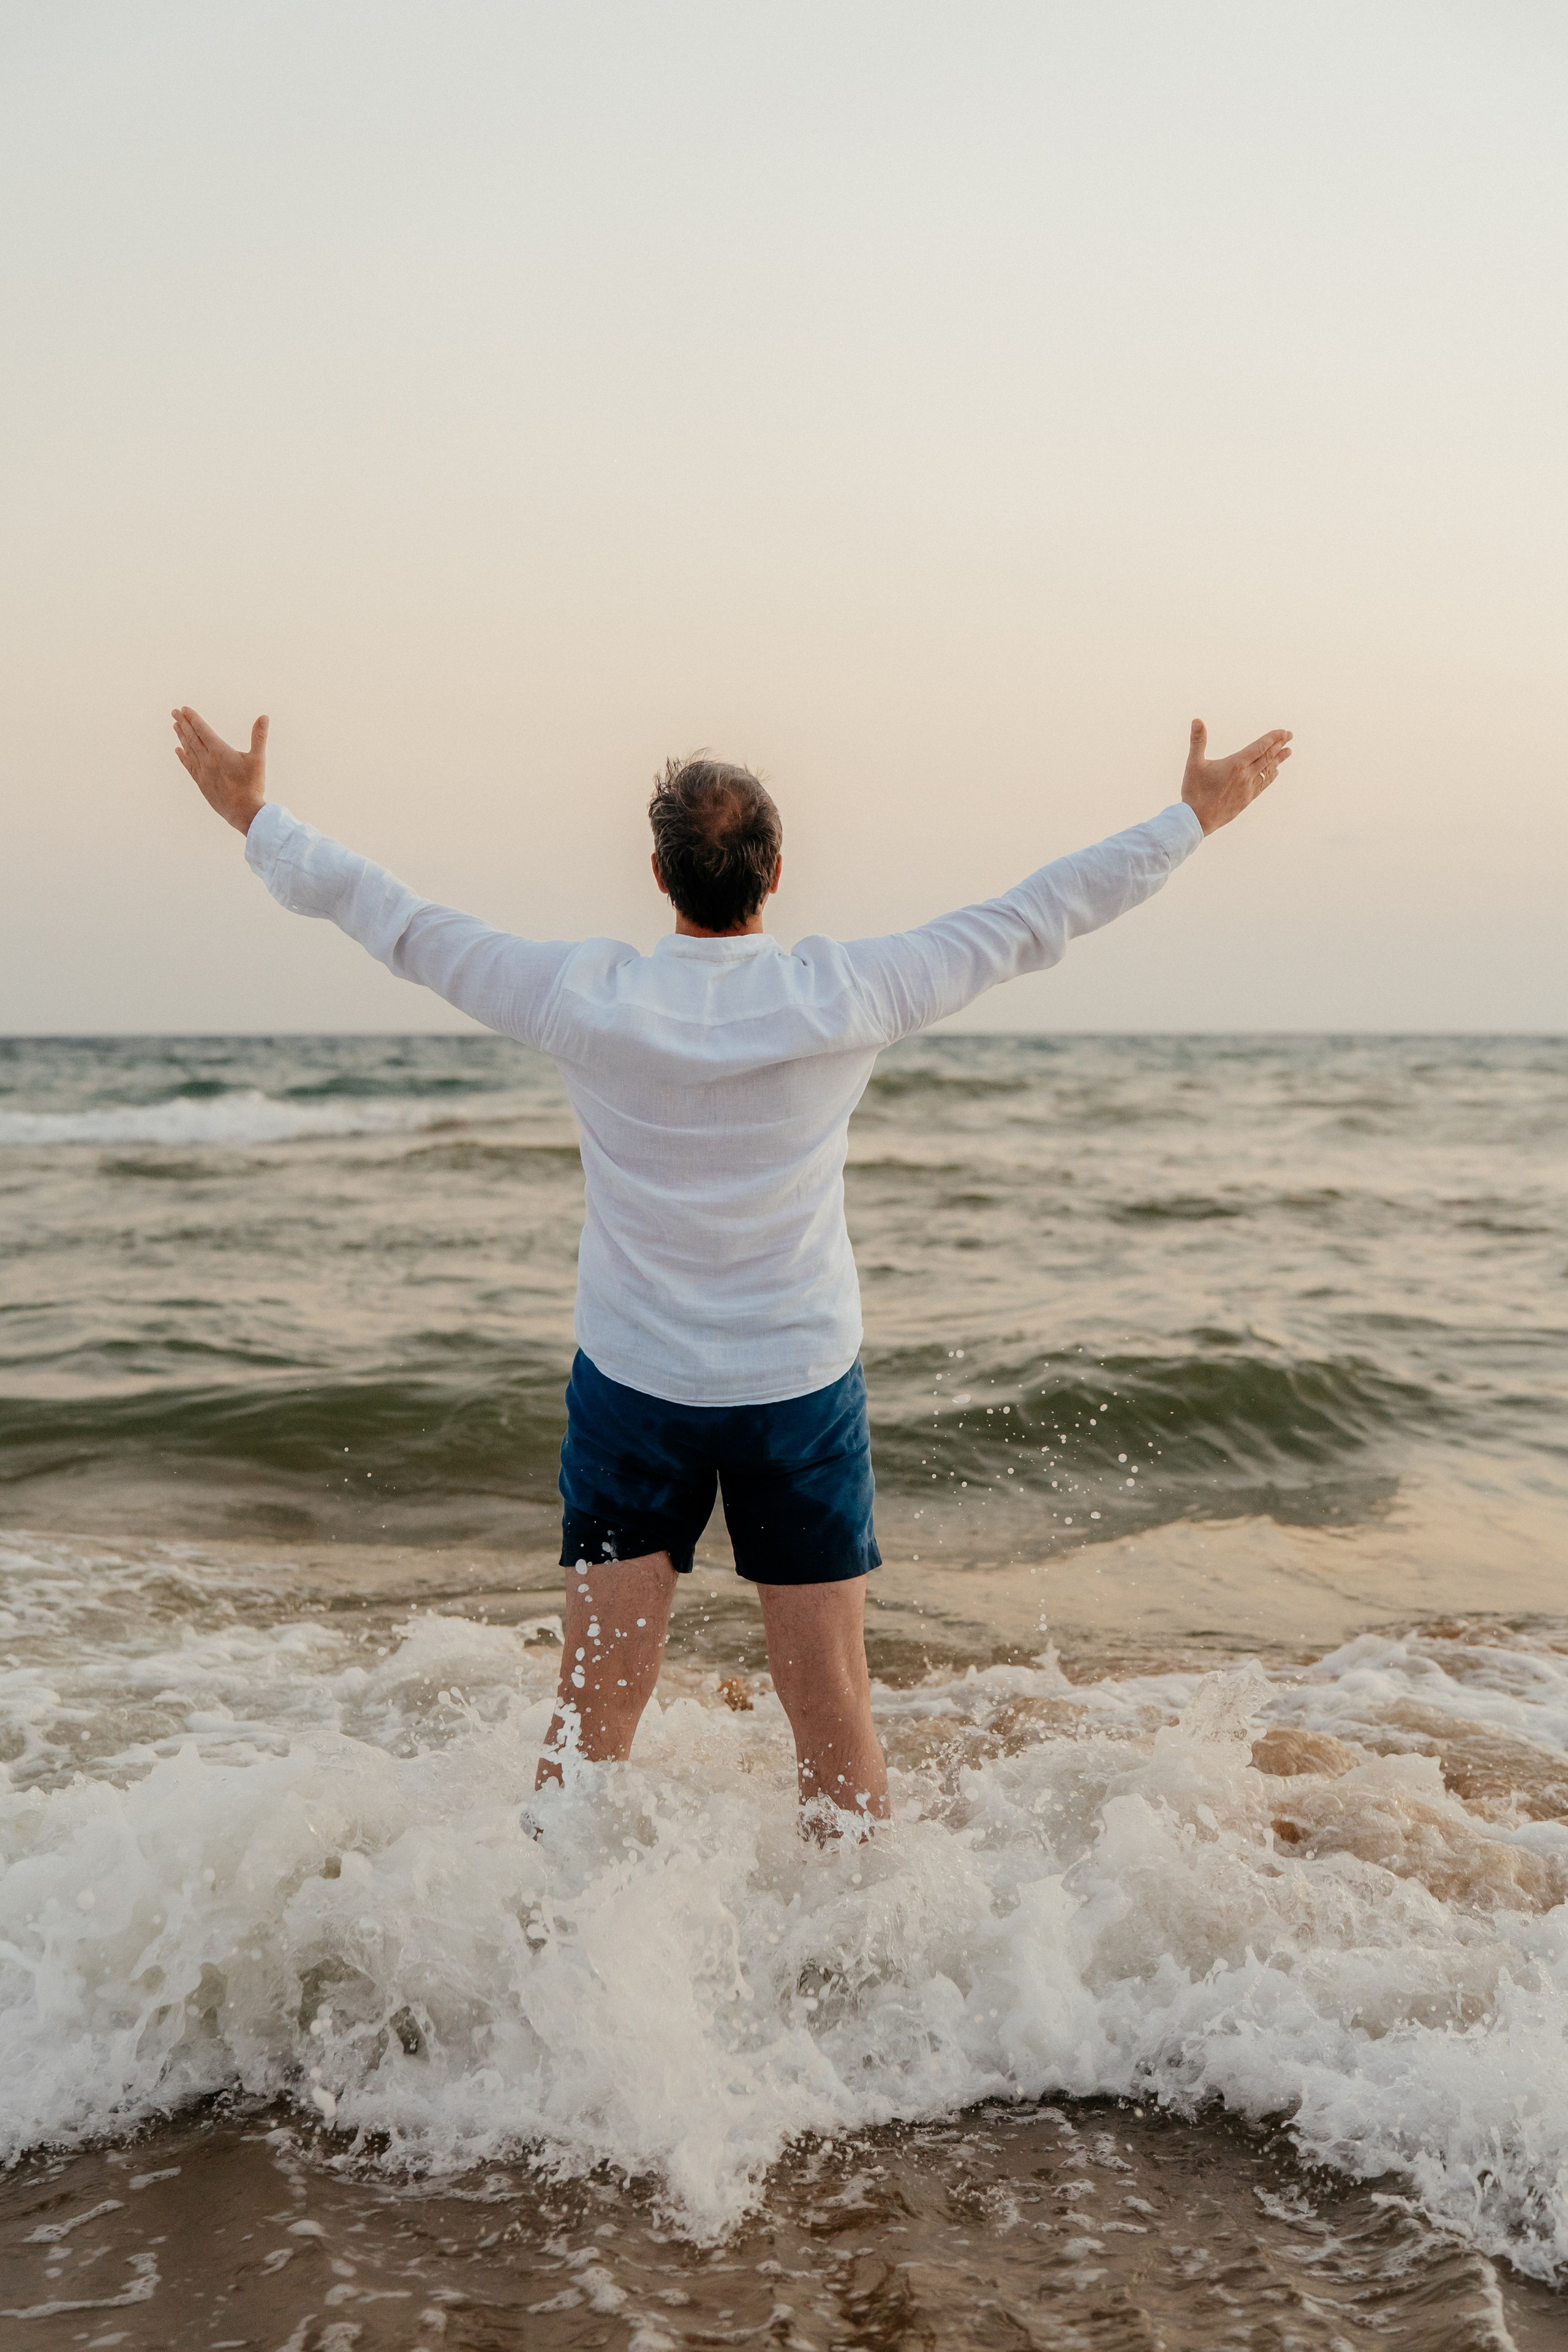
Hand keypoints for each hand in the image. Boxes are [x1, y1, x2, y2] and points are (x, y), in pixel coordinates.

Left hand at [171, 706, 268, 834]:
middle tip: (175, 712)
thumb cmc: (252, 785)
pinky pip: (189, 766)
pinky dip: (183, 756)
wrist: (243, 812)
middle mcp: (207, 760)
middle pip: (192, 737)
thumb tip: (264, 717)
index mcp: (219, 751)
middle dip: (183, 723)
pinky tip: (178, 750)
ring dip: (182, 737)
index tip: (184, 709)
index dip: (193, 718)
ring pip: (188, 750)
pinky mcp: (202, 783)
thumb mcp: (258, 759)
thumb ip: (259, 737)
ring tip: (175, 726)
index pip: (202, 730)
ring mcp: (203, 772)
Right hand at [1181, 719, 1291, 835]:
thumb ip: (1198, 741)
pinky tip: (1276, 772)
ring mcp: (1248, 788)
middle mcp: (1246, 775)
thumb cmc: (1194, 791)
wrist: (1198, 819)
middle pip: (1267, 757)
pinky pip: (1263, 784)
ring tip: (1288, 751)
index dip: (1273, 738)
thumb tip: (1197, 721)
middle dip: (1280, 745)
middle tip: (1290, 735)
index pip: (1259, 747)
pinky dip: (1271, 775)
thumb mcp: (1194, 764)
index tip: (1283, 732)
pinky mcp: (1247, 799)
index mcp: (1236, 764)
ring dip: (1279, 760)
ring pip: (1268, 770)